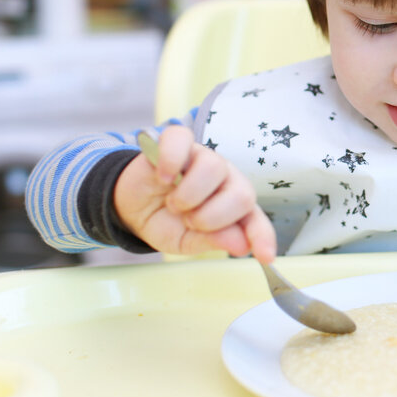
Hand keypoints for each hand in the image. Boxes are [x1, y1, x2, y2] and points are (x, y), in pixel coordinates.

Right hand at [113, 125, 276, 261]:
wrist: (131, 208)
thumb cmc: (165, 222)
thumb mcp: (187, 241)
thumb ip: (214, 240)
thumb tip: (241, 245)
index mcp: (233, 207)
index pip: (256, 220)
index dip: (262, 237)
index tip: (265, 257)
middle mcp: (225, 179)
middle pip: (243, 194)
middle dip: (213, 218)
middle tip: (188, 221)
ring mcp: (203, 157)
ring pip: (214, 168)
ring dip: (189, 195)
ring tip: (173, 204)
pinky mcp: (178, 142)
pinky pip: (182, 139)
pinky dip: (170, 162)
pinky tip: (162, 177)